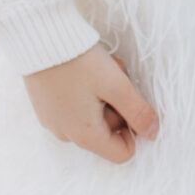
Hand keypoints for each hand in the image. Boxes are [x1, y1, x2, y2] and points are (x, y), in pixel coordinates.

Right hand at [24, 44, 158, 162]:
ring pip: (93, 117)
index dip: (134, 128)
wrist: (41, 41)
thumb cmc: (81, 63)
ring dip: (104, 95)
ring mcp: (54, 122)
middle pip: (108, 133)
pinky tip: (86, 69)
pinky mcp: (46, 107)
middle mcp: (67, 136)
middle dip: (119, 105)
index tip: (130, 100)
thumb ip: (138, 112)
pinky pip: (76, 108)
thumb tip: (153, 133)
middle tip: (116, 76)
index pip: (122, 153)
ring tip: (102, 68)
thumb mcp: (117, 85)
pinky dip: (87, 91)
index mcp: (86, 136)